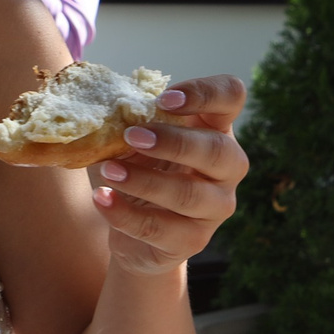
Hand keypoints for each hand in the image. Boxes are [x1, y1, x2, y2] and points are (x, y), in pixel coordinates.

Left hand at [94, 76, 247, 277]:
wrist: (132, 227)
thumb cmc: (139, 167)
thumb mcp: (134, 139)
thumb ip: (129, 120)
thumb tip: (104, 110)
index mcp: (215, 127)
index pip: (231, 96)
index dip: (205, 93)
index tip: (163, 100)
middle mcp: (227, 167)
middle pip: (219, 151)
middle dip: (174, 142)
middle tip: (131, 136)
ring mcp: (216, 207)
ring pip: (189, 194)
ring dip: (145, 180)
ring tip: (108, 170)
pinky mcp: (193, 240)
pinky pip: (160, 228)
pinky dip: (125, 213)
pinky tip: (102, 198)